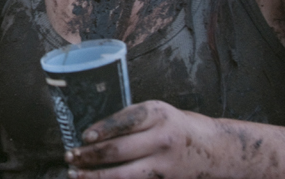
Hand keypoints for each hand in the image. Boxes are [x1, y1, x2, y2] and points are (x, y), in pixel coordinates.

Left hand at [64, 101, 215, 178]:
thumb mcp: (158, 112)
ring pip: (123, 175)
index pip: (124, 122)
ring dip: (95, 176)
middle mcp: (161, 139)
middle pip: (119, 150)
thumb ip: (131, 119)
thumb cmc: (176, 125)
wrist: (213, 150)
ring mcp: (163, 164)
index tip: (84, 137)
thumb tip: (94, 132)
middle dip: (90, 155)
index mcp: (158, 114)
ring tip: (75, 174)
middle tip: (71, 156)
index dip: (102, 130)